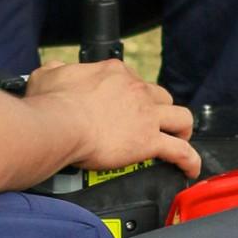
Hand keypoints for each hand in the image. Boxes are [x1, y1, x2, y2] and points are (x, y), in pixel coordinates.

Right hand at [28, 59, 200, 177]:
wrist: (59, 124)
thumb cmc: (51, 103)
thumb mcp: (47, 74)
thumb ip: (56, 69)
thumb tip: (55, 69)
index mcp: (113, 72)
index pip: (131, 79)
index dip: (128, 93)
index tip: (121, 105)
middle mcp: (135, 89)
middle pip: (160, 96)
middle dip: (158, 109)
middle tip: (150, 122)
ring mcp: (145, 115)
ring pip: (180, 117)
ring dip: (182, 129)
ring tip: (179, 139)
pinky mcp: (148, 141)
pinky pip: (180, 151)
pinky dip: (189, 159)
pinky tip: (190, 168)